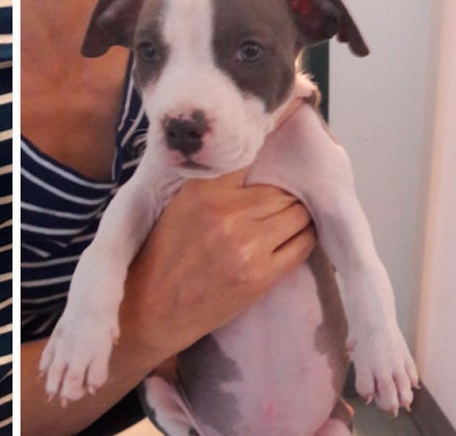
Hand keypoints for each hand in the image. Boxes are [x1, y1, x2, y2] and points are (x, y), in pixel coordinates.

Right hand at [120, 169, 315, 360]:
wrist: (152, 308)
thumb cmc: (163, 255)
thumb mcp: (178, 207)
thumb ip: (213, 184)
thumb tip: (254, 160)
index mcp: (201, 192)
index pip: (248, 156)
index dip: (265, 152)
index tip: (274, 148)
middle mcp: (227, 214)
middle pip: (282, 190)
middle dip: (282, 194)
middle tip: (275, 202)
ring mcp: (247, 246)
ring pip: (298, 213)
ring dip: (295, 215)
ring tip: (283, 221)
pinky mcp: (261, 275)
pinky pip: (303, 244)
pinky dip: (302, 237)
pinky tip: (292, 238)